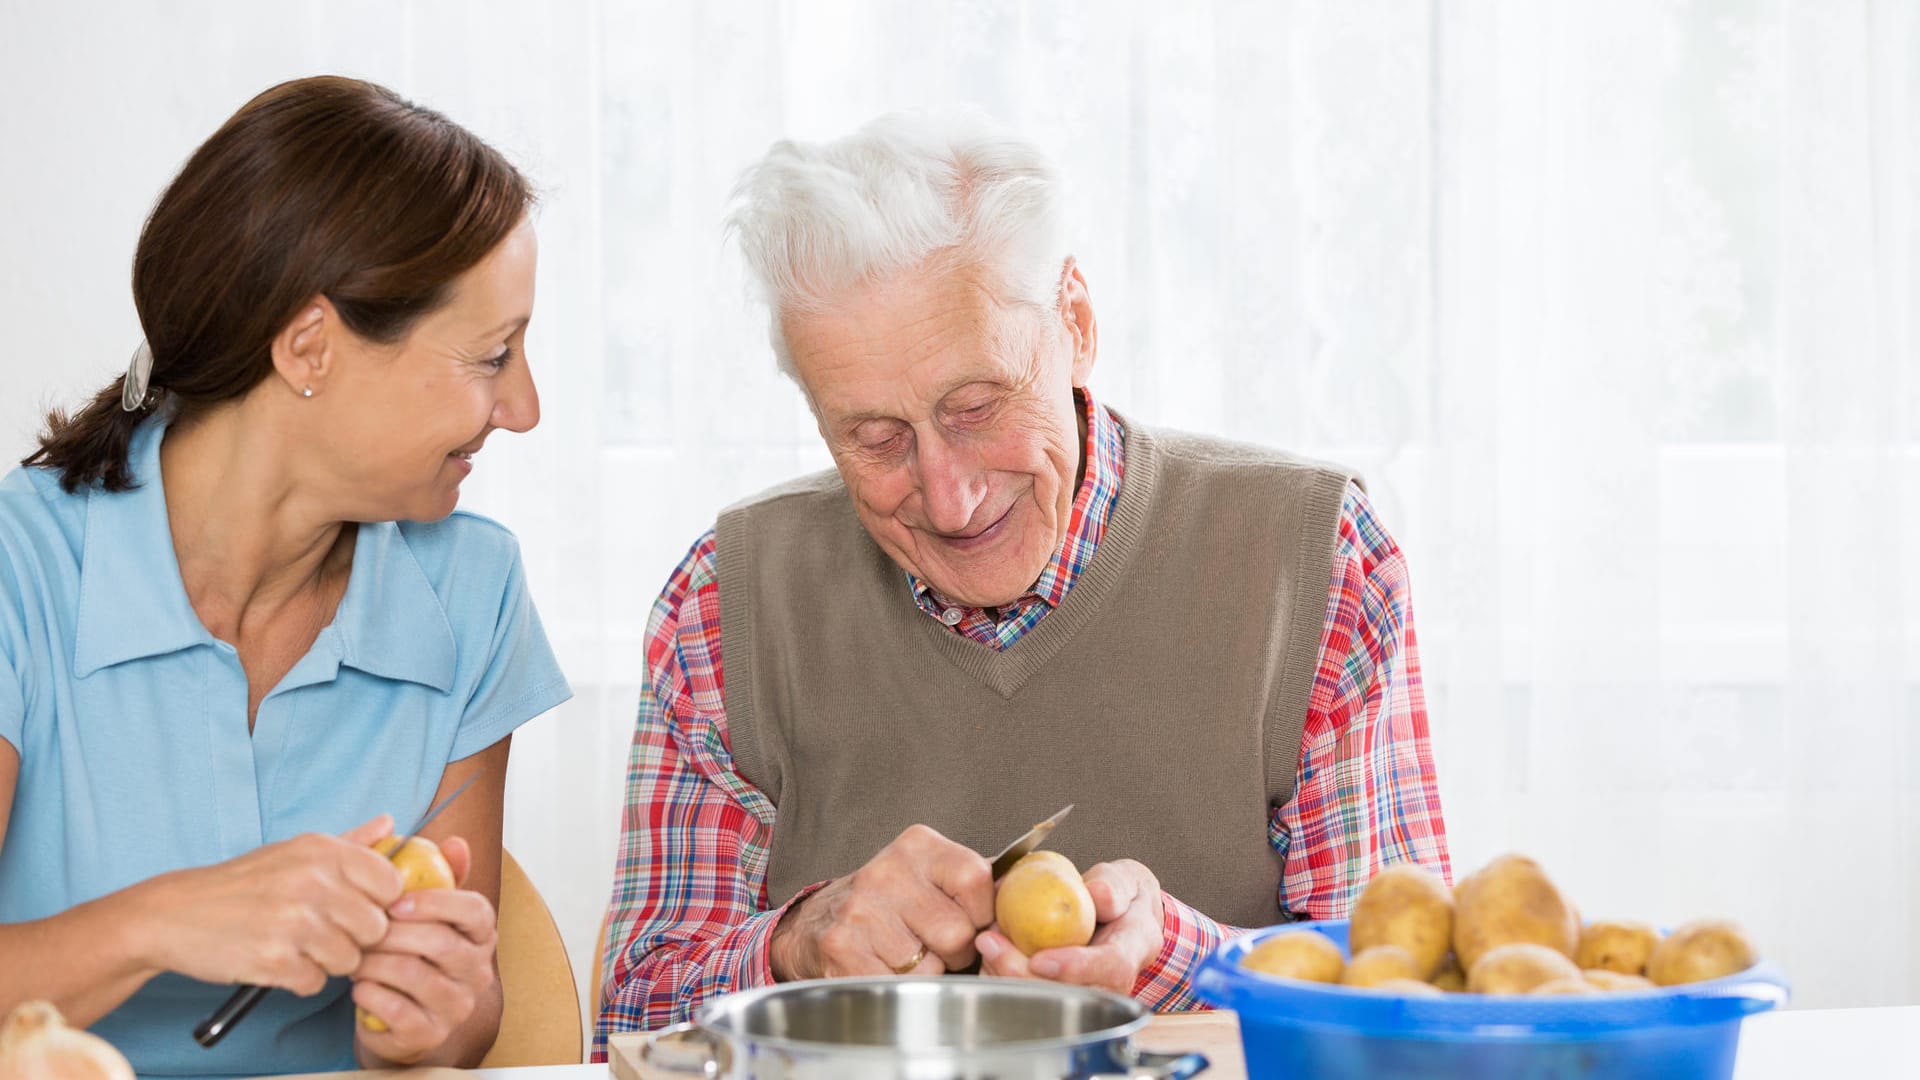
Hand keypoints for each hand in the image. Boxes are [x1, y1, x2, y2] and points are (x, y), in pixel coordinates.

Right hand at [141, 816, 402, 994]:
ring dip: (326, 962)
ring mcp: (295, 921)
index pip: (392, 885)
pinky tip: (277, 961)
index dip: (378, 904)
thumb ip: (349, 842)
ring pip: (350, 960)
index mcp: (324, 851)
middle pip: (376, 928)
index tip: (355, 909)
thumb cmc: (243, 883)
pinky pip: (316, 983)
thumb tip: (390, 823)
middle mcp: (314, 882)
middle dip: (354, 938)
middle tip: (320, 933)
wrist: (174, 914)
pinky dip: (299, 980)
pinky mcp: (274, 959)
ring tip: (295, 946)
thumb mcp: (295, 852)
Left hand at [350, 837, 499, 1065]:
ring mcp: (457, 1006)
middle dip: (392, 933)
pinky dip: (370, 994)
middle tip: (362, 930)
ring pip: (414, 975)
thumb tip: (456, 842)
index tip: (396, 903)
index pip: (476, 910)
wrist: (397, 1018)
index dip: (436, 903)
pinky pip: (397, 1010)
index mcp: (482, 936)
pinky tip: (359, 987)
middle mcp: (478, 971)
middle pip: (440, 942)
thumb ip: (439, 875)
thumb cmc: (409, 954)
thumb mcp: (424, 914)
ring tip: (355, 957)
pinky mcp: (430, 1034)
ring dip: (375, 963)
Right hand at [769, 825, 993, 980]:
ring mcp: (860, 910)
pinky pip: (898, 985)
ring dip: (927, 972)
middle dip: (956, 951)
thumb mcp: (931, 874)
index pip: (977, 880)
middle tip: (936, 945)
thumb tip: (1024, 891)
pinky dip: (901, 987)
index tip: (973, 921)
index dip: (983, 913)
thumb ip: (977, 882)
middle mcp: (886, 872)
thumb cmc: (890, 902)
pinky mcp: (840, 947)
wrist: (817, 921)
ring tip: (908, 955)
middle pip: (956, 932)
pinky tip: (886, 967)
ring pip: (929, 966)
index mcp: (918, 847)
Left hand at [975, 859, 1165, 994]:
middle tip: (990, 942)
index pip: (1111, 967)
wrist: (1124, 920)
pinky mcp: (1065, 997)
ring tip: (988, 941)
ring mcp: (1088, 993)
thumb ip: (1114, 884)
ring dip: (1007, 975)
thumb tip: (1098, 893)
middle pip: (1070, 994)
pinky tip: (992, 952)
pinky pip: (1031, 998)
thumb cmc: (1123, 900)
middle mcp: (1111, 982)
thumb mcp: (1126, 880)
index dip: (1076, 968)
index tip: (1040, 960)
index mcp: (1132, 949)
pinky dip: (1004, 977)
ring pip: (1045, 1002)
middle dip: (1023, 974)